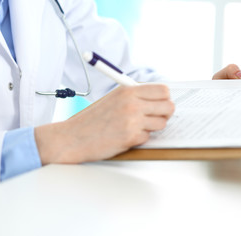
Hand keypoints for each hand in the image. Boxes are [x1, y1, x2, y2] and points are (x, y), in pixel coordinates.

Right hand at [35, 84, 174, 164]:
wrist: (71, 138)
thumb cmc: (90, 120)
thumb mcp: (112, 99)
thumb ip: (134, 97)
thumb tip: (158, 100)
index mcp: (127, 91)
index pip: (163, 90)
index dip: (164, 99)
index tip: (159, 105)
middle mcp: (131, 103)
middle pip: (168, 106)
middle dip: (164, 114)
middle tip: (152, 118)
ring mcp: (132, 121)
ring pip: (162, 123)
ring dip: (152, 128)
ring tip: (135, 128)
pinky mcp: (130, 137)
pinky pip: (148, 137)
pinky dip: (139, 139)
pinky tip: (124, 137)